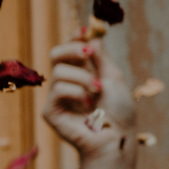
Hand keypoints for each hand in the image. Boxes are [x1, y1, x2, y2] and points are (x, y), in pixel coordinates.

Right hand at [43, 41, 136, 160]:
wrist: (116, 137)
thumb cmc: (118, 113)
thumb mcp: (113, 78)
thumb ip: (100, 58)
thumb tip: (91, 37)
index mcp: (81, 74)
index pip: (70, 50)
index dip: (74, 38)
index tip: (85, 31)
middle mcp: (66, 84)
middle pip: (55, 54)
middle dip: (71, 49)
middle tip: (88, 53)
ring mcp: (57, 98)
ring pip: (58, 71)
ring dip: (83, 77)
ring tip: (97, 91)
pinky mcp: (50, 112)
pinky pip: (57, 90)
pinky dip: (77, 92)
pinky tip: (89, 105)